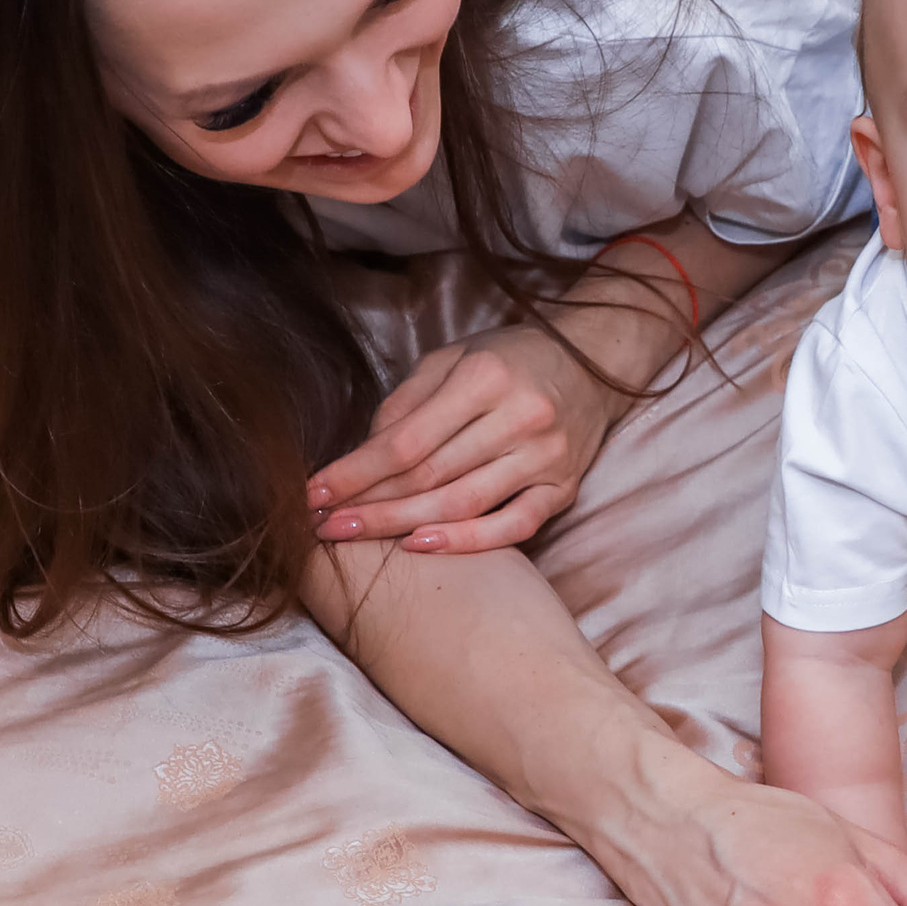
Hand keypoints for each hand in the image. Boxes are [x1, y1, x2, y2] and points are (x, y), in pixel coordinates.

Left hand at [309, 323, 624, 552]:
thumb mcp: (453, 359)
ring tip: (356, 537)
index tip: (314, 493)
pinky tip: (422, 546)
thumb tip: (360, 458)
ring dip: (402, 526)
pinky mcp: (565, 486)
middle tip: (324, 526)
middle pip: (430, 476)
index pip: (407, 440)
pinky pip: (514, 526)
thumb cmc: (510, 360)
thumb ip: (406, 404)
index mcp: (486, 377)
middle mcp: (521, 416)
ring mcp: (548, 456)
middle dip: (370, 505)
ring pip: (464, 504)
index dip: (356, 472)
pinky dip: (467, 541)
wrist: (593, 363)